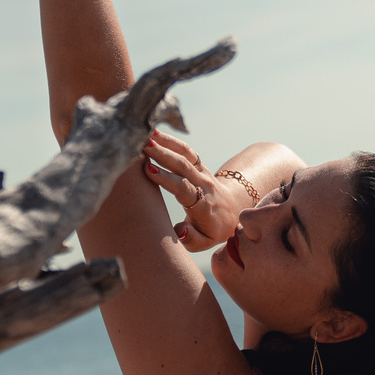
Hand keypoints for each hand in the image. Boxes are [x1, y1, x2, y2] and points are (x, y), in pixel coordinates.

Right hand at [142, 132, 251, 250]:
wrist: (232, 212)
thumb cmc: (213, 230)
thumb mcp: (205, 242)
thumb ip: (191, 240)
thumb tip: (180, 230)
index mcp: (203, 205)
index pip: (184, 188)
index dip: (167, 178)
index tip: (149, 169)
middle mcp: (204, 185)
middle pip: (183, 167)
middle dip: (162, 155)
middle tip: (141, 146)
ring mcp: (203, 173)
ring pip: (185, 155)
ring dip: (166, 143)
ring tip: (145, 135)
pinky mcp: (200, 165)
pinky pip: (187, 151)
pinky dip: (172, 141)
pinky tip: (155, 133)